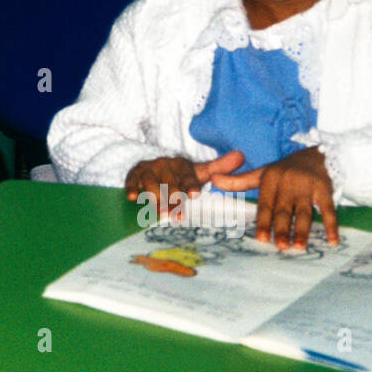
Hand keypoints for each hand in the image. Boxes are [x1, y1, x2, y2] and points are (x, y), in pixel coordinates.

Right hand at [124, 150, 244, 215]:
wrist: (153, 166)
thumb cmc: (179, 175)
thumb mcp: (197, 171)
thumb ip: (218, 167)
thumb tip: (240, 155)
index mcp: (181, 164)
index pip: (187, 174)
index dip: (190, 184)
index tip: (194, 194)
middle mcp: (164, 164)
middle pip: (169, 183)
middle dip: (173, 199)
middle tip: (178, 216)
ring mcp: (148, 169)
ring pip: (150, 183)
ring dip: (155, 198)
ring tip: (160, 214)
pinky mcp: (134, 174)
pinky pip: (131, 180)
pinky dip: (131, 188)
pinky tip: (132, 198)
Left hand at [210, 146, 337, 249]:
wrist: (316, 155)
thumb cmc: (284, 170)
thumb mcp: (261, 173)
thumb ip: (238, 181)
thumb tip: (213, 180)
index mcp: (271, 179)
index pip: (265, 205)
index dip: (263, 222)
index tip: (261, 239)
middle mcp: (288, 183)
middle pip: (284, 210)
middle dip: (281, 228)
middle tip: (278, 247)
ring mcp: (307, 187)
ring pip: (304, 212)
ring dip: (302, 230)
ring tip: (299, 247)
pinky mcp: (324, 190)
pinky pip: (328, 210)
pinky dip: (331, 225)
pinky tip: (332, 240)